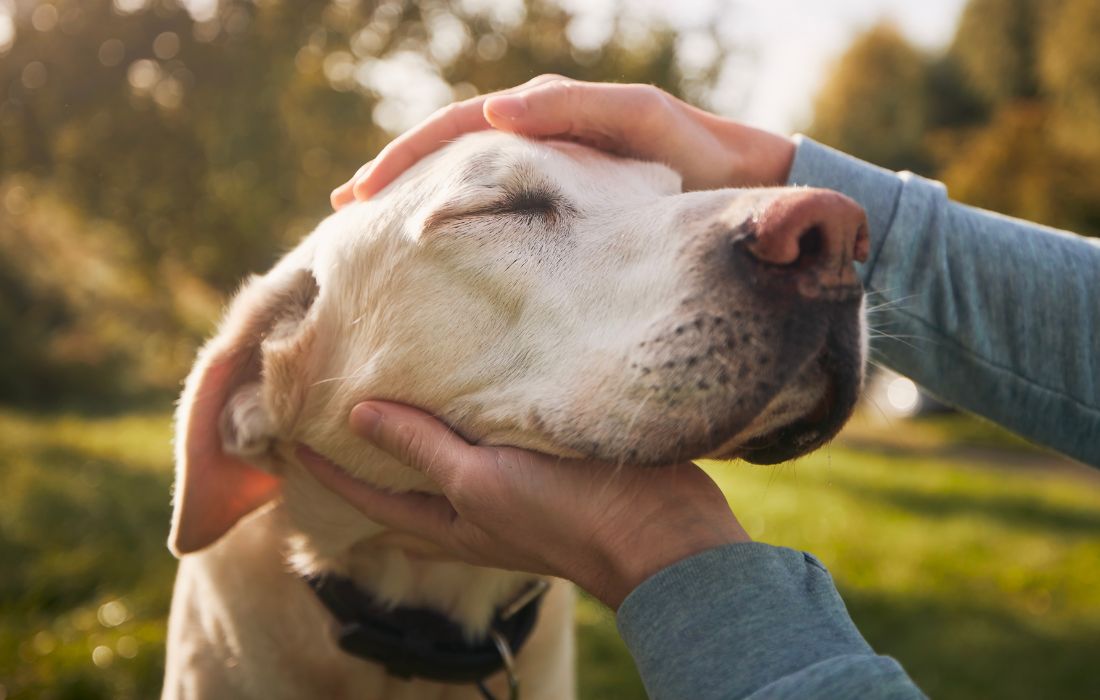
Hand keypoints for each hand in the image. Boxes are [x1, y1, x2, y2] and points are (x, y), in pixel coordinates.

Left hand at [297, 401, 750, 608]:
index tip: (289, 434)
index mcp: (449, 522)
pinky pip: (490, 438)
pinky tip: (468, 383)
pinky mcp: (544, 464)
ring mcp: (510, 489)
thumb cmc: (563, 513)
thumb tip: (357, 414)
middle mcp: (472, 509)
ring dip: (417, 430)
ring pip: (447, 458)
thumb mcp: (481, 481)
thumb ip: (422, 449)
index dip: (326, 469)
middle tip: (333, 409)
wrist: (658, 530)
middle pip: (403, 482)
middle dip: (367, 453)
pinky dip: (467, 415)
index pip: (368, 496)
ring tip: (391, 388)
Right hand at [331, 76, 795, 208]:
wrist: (744, 187)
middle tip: (346, 211)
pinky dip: (462, 223)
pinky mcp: (566, 211)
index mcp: (547, 115)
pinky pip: (500, 211)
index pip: (459, 129)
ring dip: (420, 201)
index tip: (363, 193)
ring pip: (469, 183)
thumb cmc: (697, 153)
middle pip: (449, 153)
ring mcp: (550, 175)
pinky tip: (438, 251)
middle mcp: (540, 139)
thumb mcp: (642, 121)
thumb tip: (498, 113)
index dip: (407, 157)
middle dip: (396, 177)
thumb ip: (578, 111)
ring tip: (373, 231)